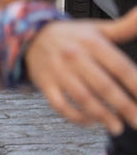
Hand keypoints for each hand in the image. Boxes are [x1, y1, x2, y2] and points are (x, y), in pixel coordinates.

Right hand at [26, 7, 136, 135]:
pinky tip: (90, 121)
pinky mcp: (45, 83)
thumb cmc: (71, 36)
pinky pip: (60, 105)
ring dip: (101, 115)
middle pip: (103, 85)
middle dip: (123, 106)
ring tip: (117, 127)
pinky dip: (75, 116)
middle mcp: (74, 56)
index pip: (119, 66)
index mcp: (90, 42)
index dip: (135, 85)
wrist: (28, 35)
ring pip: (82, 97)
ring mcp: (58, 71)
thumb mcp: (96, 29)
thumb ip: (124, 26)